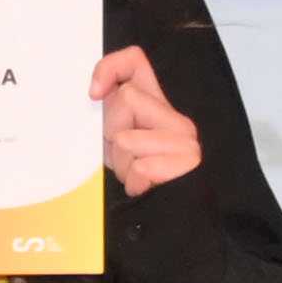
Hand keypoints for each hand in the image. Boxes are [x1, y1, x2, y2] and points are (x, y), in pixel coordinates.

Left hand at [91, 43, 200, 193]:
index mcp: (158, 108)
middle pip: (126, 98)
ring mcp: (185, 140)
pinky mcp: (188, 161)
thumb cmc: (143, 185)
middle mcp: (176, 119)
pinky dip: (134, 183)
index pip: (135, 61)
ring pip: (127, 137)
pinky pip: (140, 166)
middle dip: (112, 132)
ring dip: (121, 164)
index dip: (109, 68)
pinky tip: (144, 188)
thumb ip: (112, 120)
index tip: (94, 94)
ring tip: (135, 177)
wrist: (174, 221)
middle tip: (124, 158)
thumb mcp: (120, 147)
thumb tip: (93, 98)